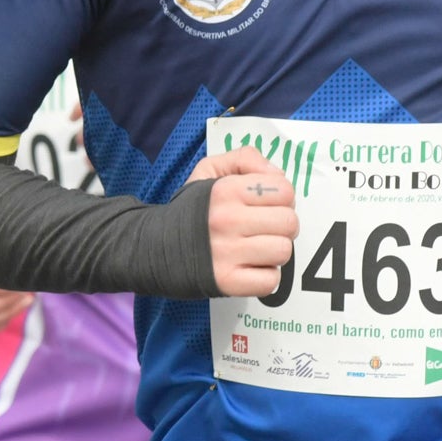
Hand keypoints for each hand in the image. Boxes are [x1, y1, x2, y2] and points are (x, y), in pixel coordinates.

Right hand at [191, 145, 297, 298]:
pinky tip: (249, 268)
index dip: (281, 198)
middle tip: (263, 229)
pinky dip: (264, 276)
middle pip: (290, 223)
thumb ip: (245, 159)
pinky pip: (270, 281)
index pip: (285, 191)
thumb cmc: (190, 209)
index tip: (265, 206)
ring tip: (255, 248)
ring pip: (283, 251)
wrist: (152, 246)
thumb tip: (277, 174)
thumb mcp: (209, 170)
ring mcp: (226, 253)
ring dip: (274, 252)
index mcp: (226, 190)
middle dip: (281, 226)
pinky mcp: (226, 282)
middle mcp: (227, 220)